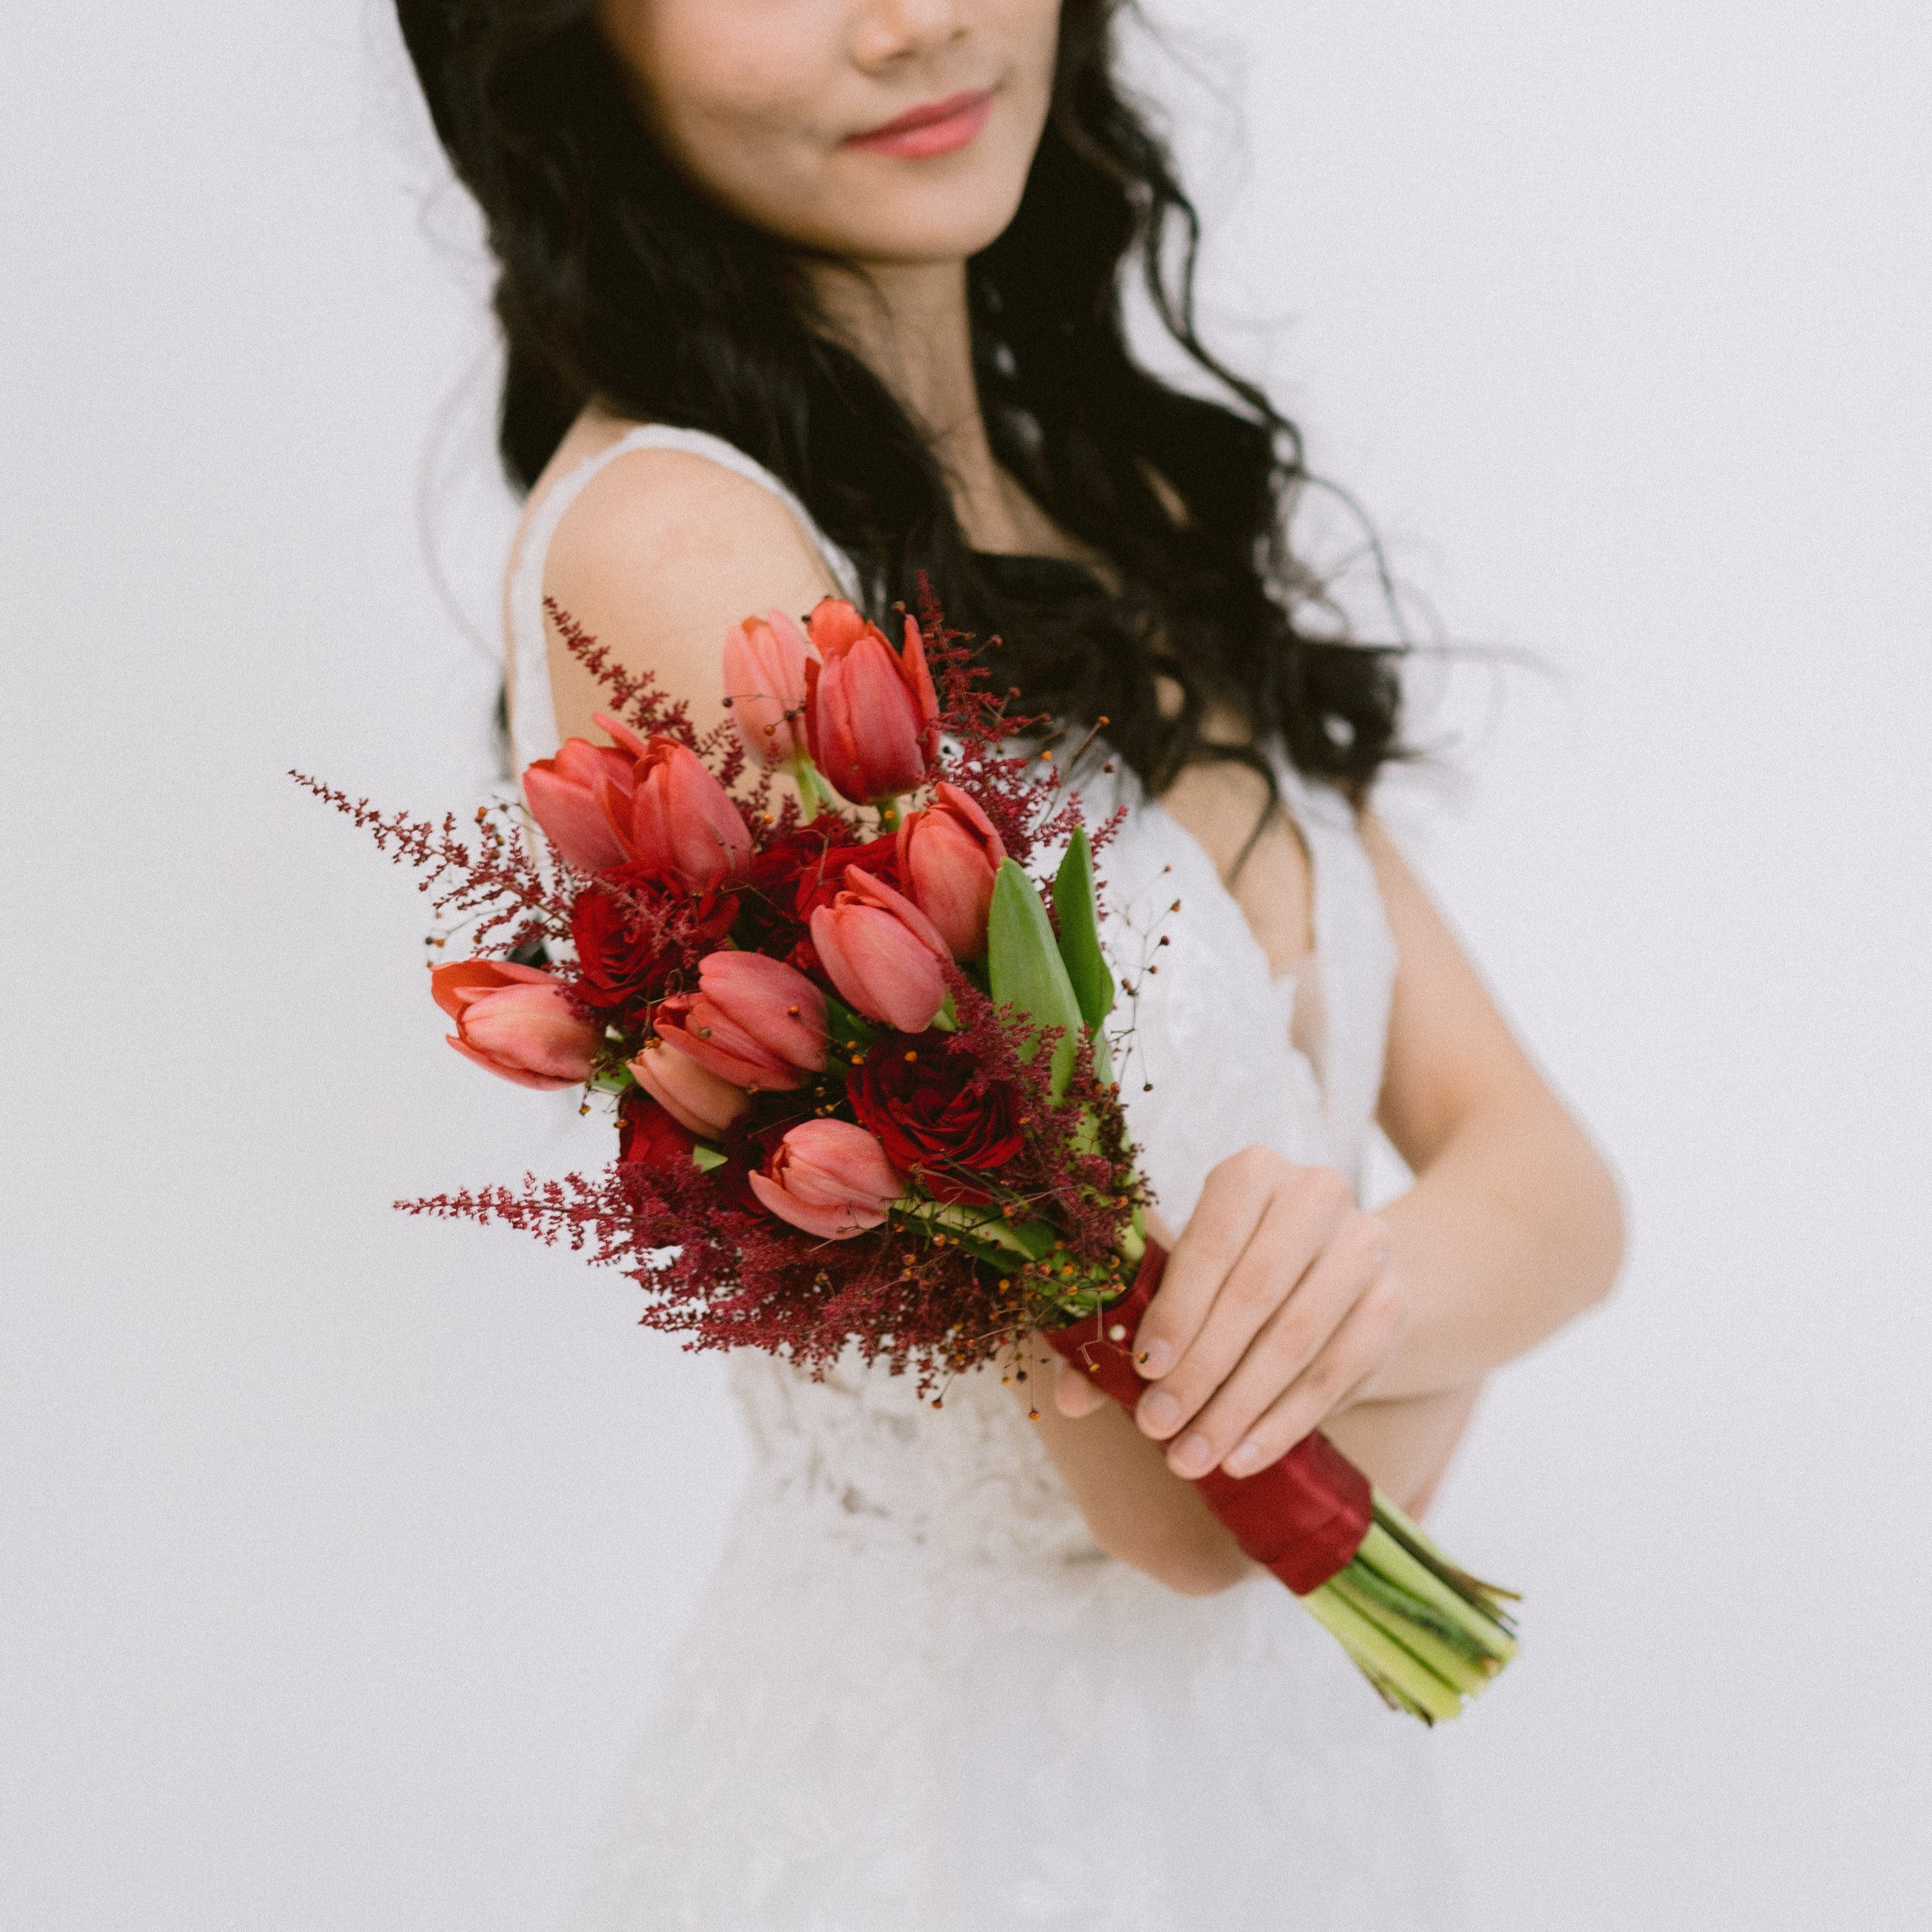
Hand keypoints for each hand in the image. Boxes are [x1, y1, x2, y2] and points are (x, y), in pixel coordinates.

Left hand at [1053, 1148, 1407, 1478]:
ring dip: (1239, 1408)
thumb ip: (1125, 1327)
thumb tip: (1068, 1399)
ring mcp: (1365, 1246)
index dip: (1175, 1310)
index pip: (1210, 1243)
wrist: (1331, 1271)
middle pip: (1255, 1294)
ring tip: (1191, 1457)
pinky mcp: (1391, 1303)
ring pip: (1297, 1339)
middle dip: (1201, 1370)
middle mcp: (1316, 1195)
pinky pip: (1338, 1373)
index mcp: (1252, 1172)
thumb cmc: (1232, 1271)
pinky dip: (1285, 1423)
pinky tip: (1242, 1457)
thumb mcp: (1182, 1281)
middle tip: (1158, 1428)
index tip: (1142, 1371)